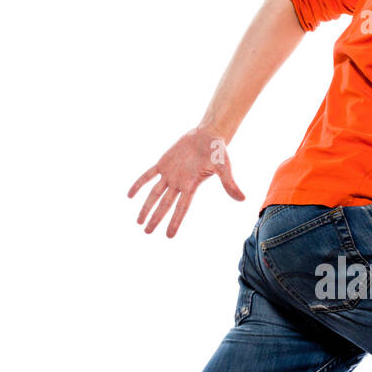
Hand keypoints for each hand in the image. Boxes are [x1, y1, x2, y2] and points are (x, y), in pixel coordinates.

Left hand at [127, 123, 245, 236]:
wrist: (208, 135)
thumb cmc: (218, 151)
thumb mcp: (224, 167)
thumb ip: (229, 184)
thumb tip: (243, 199)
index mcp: (191, 186)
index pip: (182, 208)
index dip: (175, 222)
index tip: (168, 235)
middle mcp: (179, 183)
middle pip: (165, 205)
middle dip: (156, 219)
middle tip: (147, 232)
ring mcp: (170, 174)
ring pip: (154, 194)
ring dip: (146, 207)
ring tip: (139, 222)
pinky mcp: (163, 163)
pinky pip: (148, 175)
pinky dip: (139, 184)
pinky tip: (129, 195)